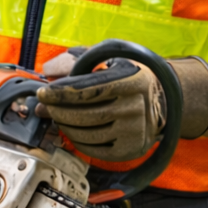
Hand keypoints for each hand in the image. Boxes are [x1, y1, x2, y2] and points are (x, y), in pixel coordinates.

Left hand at [36, 58, 165, 160]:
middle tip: (45, 106)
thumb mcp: (109, 58)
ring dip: (64, 125)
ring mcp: (135, 131)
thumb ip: (77, 60)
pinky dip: (76, 140)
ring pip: (86, 134)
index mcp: (132, 81)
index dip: (60, 93)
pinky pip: (94, 149)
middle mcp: (136, 107)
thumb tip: (48, 70)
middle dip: (57, 110)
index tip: (42, 93)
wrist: (164, 101)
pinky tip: (72, 129)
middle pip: (84, 114)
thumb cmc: (129, 75)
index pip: (87, 90)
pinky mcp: (130, 149)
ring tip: (57, 116)